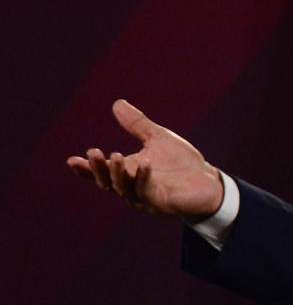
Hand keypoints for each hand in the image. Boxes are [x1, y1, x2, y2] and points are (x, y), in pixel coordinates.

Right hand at [67, 99, 223, 219]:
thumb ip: (137, 124)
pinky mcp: (161, 202)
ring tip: (115, 156)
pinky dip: (144, 176)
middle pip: (107, 181)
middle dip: (98, 168)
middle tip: (93, 152)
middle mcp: (131, 187)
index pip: (102, 172)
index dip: (86, 168)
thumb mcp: (158, 138)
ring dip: (118, 173)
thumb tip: (117, 103)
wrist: (208, 181)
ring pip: (123, 188)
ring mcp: (144, 197)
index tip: (72, 160)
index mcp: (128, 172)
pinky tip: (145, 162)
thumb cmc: (181, 163)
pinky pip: (147, 190)